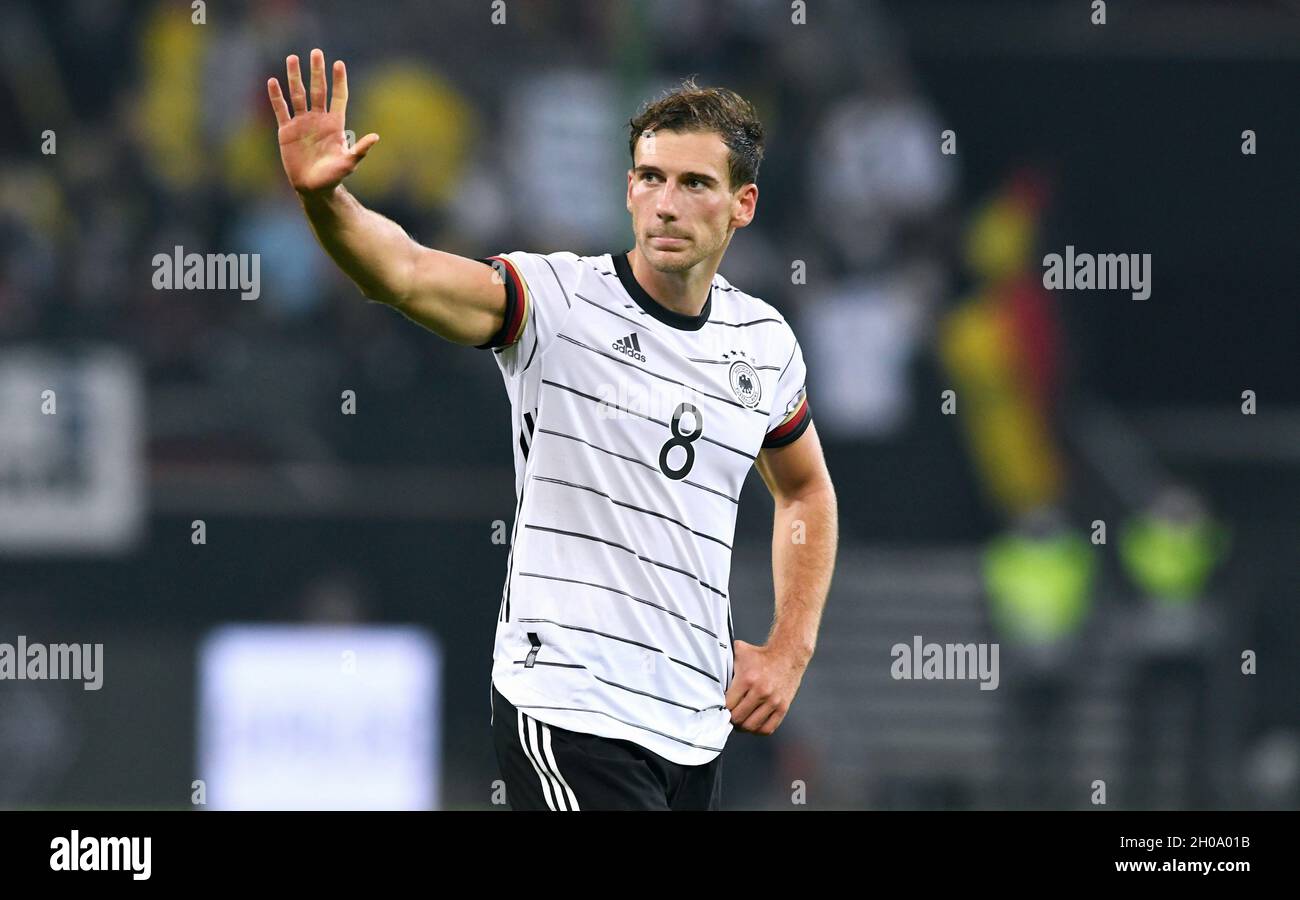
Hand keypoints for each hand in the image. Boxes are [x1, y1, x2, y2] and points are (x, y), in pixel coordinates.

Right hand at [267, 49, 378, 195]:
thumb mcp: (348, 164)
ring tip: (292, 58)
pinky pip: (281, 109)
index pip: (338, 97)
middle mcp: (318, 119)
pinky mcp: (286, 131)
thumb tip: (376, 137)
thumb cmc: (334, 177)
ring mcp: (302, 123)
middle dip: (317, 72)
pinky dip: (276, 96)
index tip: (338, 64)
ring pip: (298, 94)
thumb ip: (360, 150)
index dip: (338, 81)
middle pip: (318, 90)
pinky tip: (273, 81)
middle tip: (315, 52)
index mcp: (335, 124)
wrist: (313, 188)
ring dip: (295, 77)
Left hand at [725, 639, 809, 735]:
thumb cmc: (760, 655)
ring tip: (740, 721)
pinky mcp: (783, 707)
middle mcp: (761, 691)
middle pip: (738, 718)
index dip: (722, 708)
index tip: (721, 707)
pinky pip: (767, 728)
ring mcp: (773, 701)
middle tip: (729, 715)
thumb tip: (708, 672)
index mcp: (747, 678)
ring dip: (743, 726)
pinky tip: (753, 723)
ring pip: (751, 726)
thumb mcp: (739, 652)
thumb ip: (724, 662)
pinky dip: (758, 730)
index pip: (728, 705)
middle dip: (731, 718)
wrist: (787, 654)